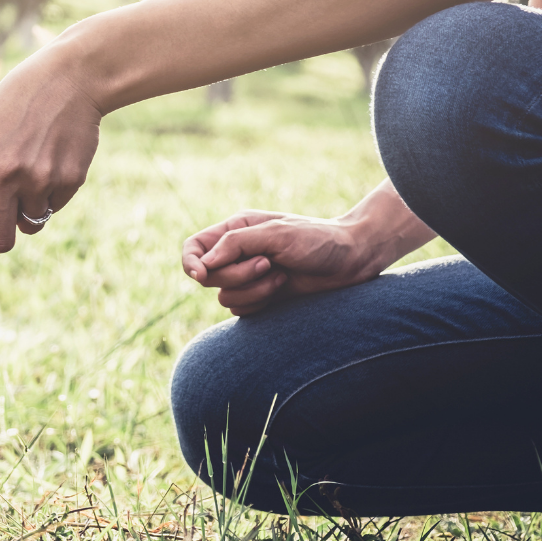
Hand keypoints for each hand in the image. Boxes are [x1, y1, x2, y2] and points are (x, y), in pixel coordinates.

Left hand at [0, 41, 101, 287]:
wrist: (71, 77)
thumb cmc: (17, 105)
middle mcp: (4, 172)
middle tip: (3, 221)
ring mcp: (38, 177)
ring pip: (29, 226)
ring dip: (28, 211)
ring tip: (32, 170)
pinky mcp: (68, 179)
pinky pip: (54, 208)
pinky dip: (51, 196)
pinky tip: (52, 161)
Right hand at [182, 210, 388, 315]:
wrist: (352, 260)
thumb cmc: (317, 239)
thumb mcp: (276, 233)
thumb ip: (235, 244)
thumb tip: (203, 264)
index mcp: (235, 230)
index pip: (193, 248)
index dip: (190, 263)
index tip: (202, 275)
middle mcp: (236, 254)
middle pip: (208, 276)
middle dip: (236, 275)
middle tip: (267, 264)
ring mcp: (247, 277)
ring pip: (224, 296)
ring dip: (253, 290)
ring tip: (281, 277)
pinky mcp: (260, 297)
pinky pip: (240, 310)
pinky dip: (259, 302)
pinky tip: (282, 289)